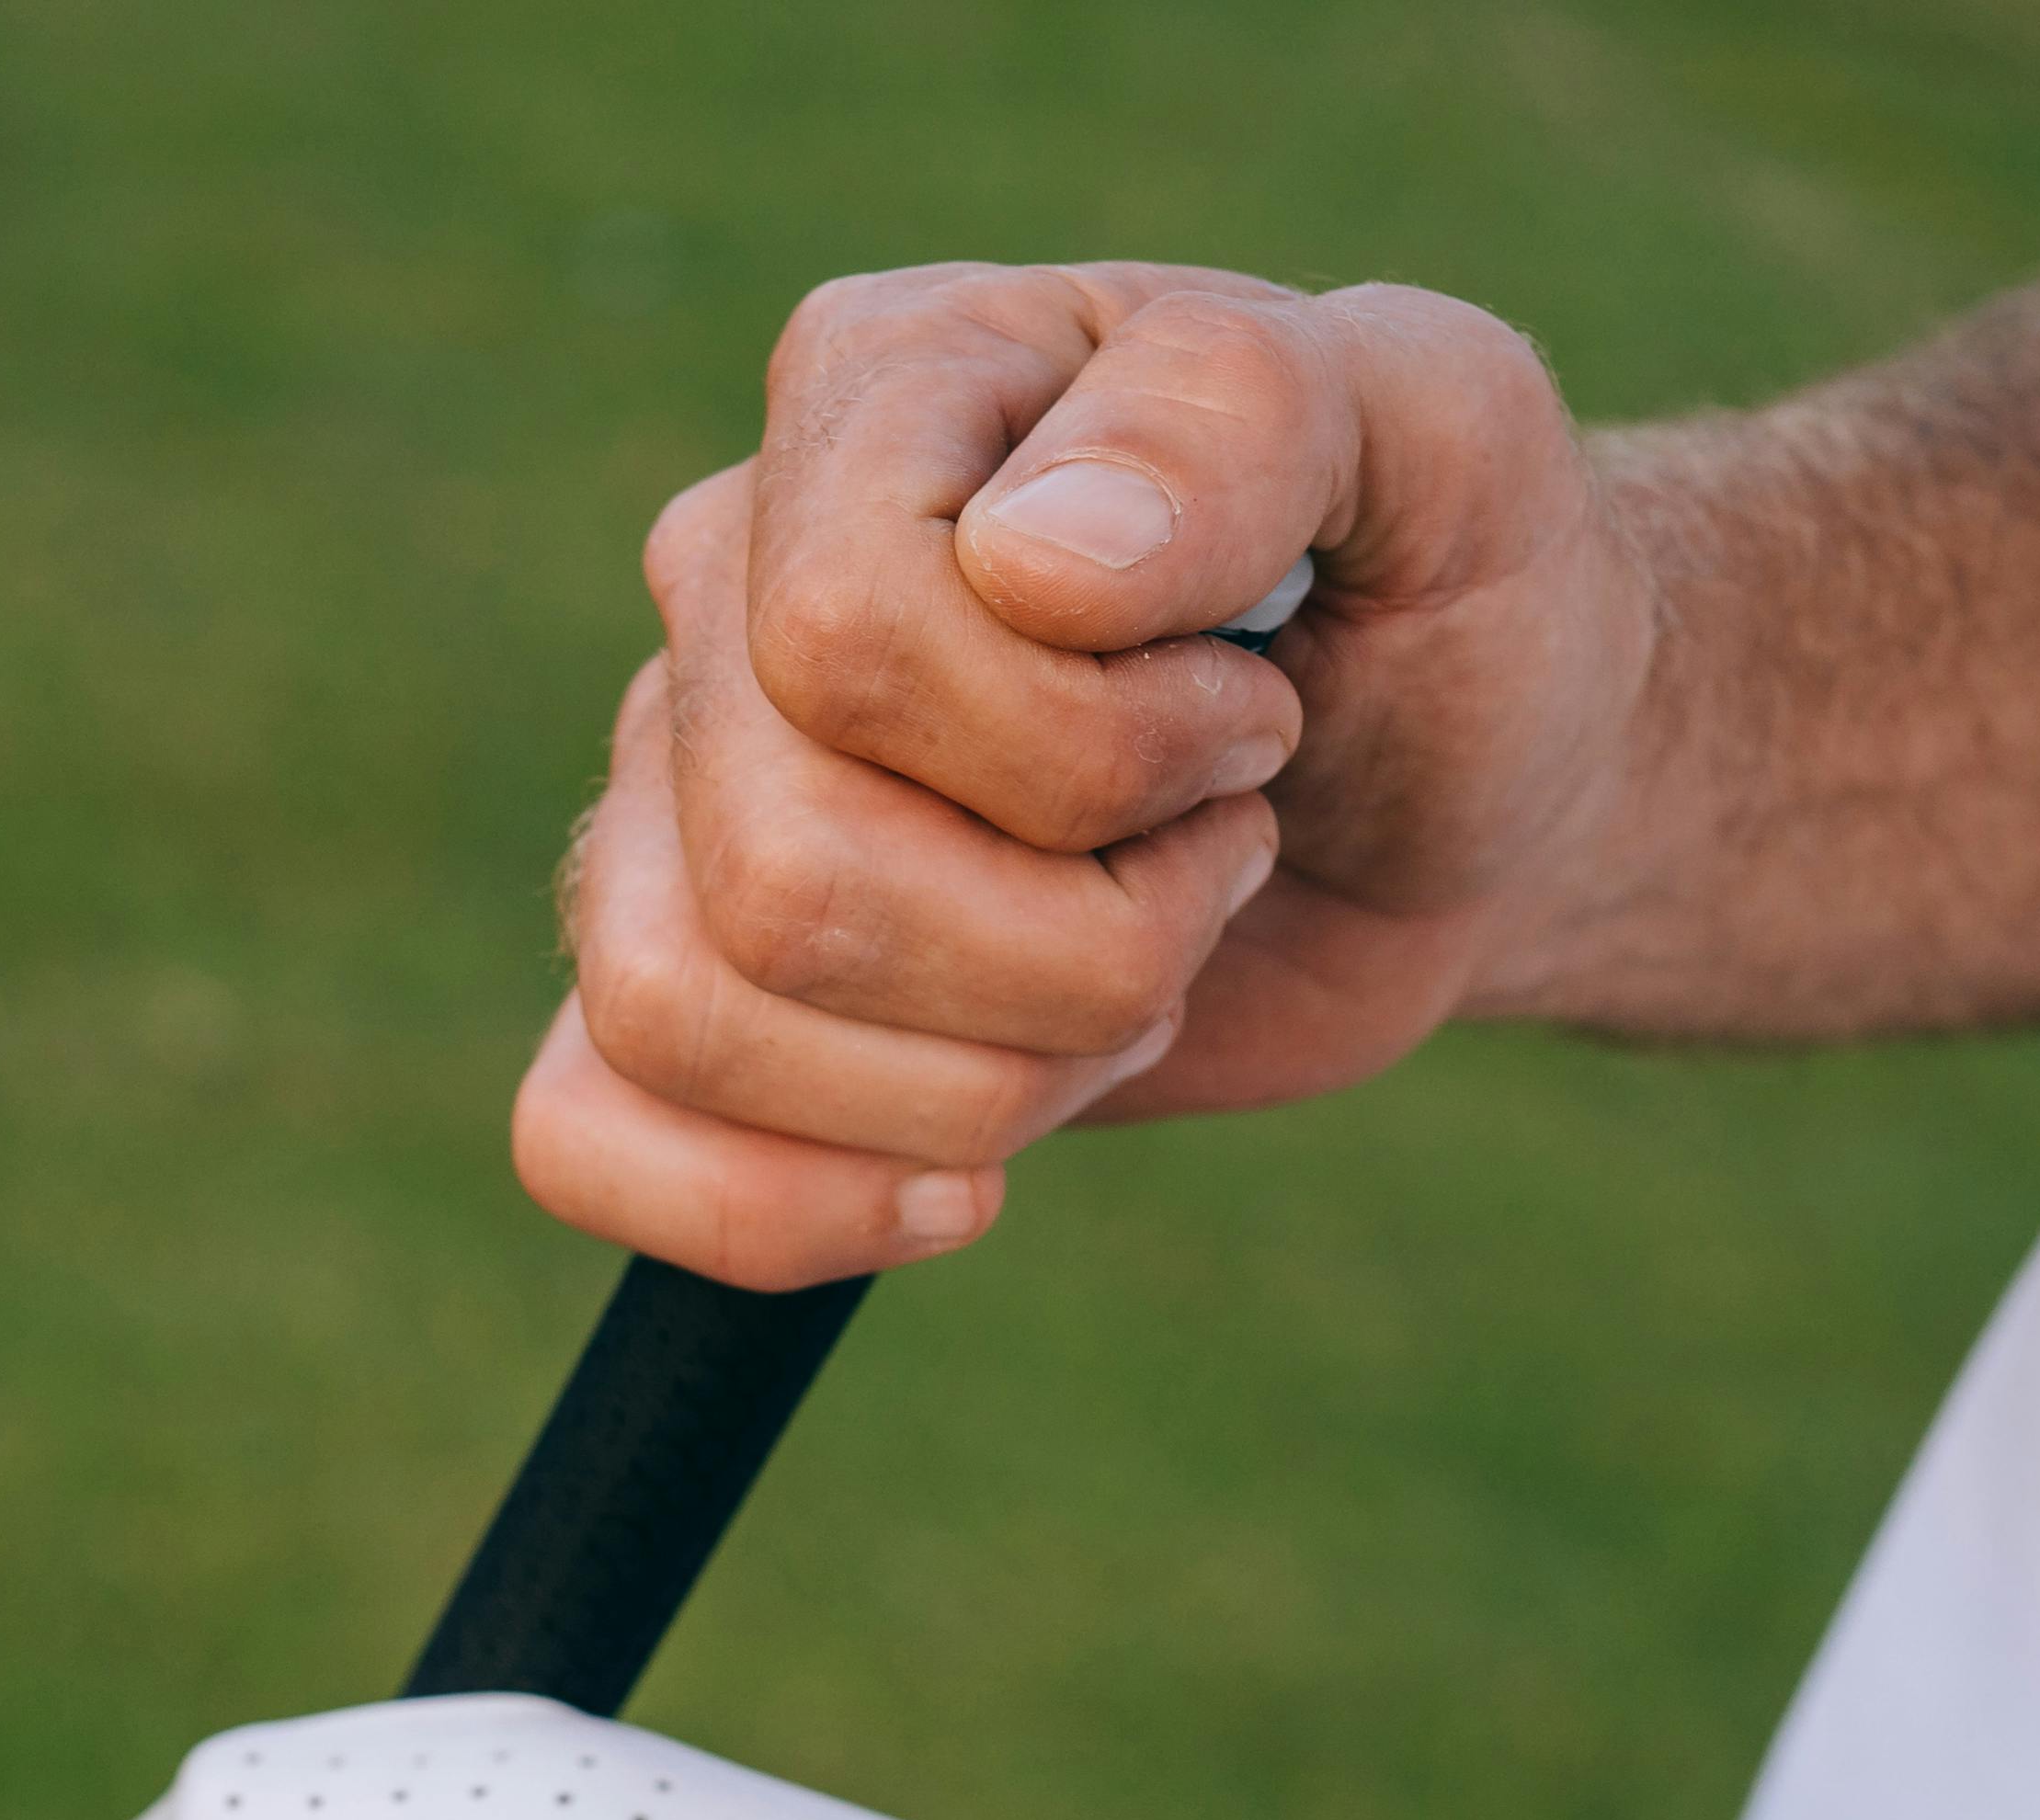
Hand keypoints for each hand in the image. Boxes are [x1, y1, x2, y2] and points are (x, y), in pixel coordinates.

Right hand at [523, 265, 1655, 1286]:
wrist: (1459, 786)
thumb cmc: (1447, 586)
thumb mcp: (1448, 429)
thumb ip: (1249, 420)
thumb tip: (1034, 567)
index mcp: (879, 389)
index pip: (844, 636)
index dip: (1086, 753)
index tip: (1256, 720)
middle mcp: (730, 574)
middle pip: (782, 874)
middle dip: (1071, 952)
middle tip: (1213, 867)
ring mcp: (683, 784)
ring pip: (687, 1018)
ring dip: (983, 1078)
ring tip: (1128, 983)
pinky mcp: (700, 978)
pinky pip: (580, 1129)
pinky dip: (768, 1210)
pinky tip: (961, 1186)